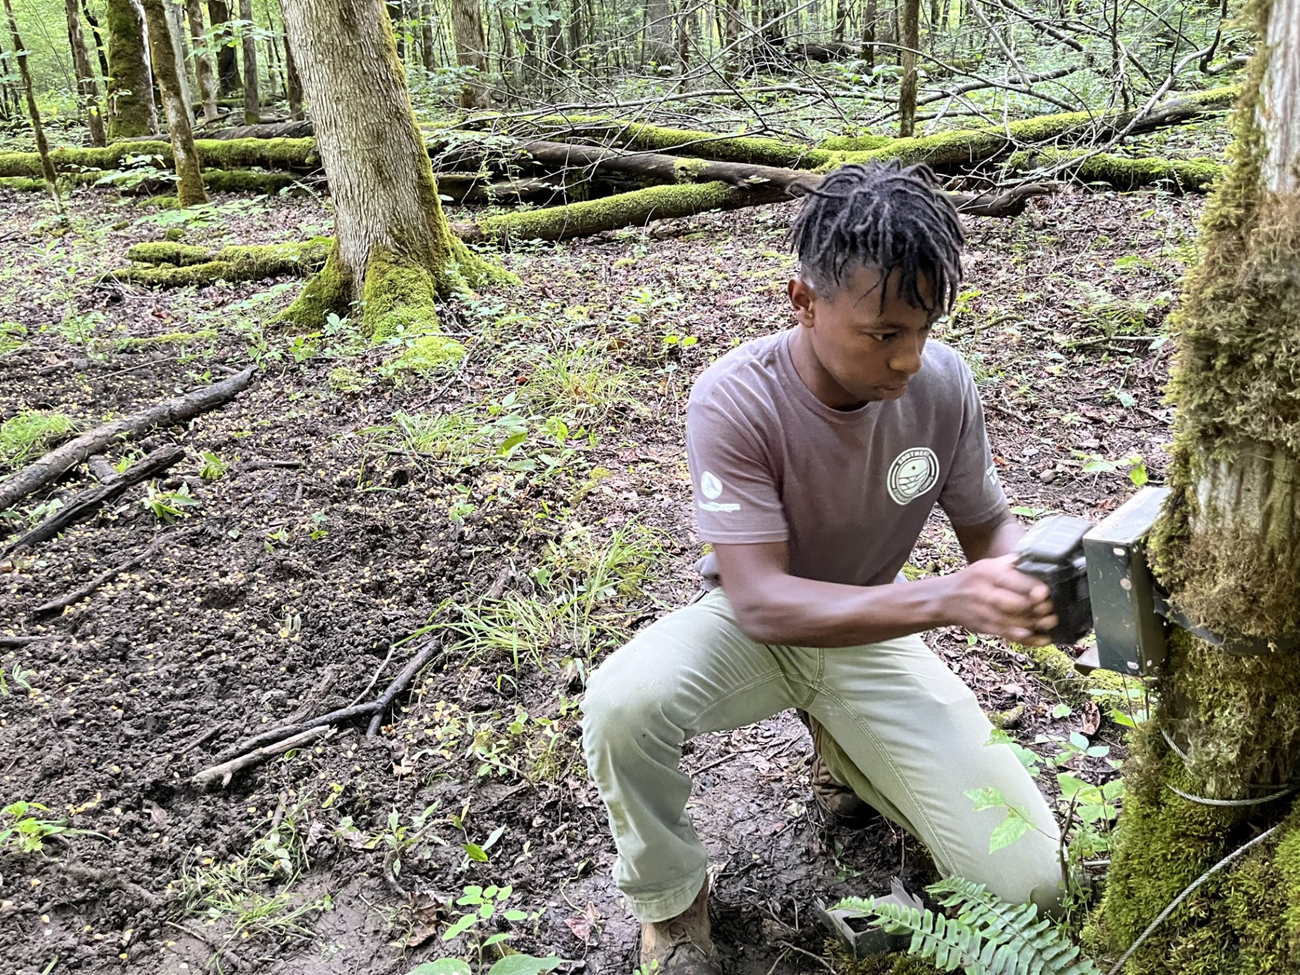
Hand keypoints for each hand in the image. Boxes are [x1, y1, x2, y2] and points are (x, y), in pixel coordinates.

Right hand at [941, 554, 1057, 645]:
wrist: (945, 599)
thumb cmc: (972, 580)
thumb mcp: (986, 565)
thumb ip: (1010, 563)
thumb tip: (1037, 559)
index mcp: (986, 573)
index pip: (1012, 580)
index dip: (1031, 588)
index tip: (1046, 592)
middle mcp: (983, 593)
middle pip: (1013, 603)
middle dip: (1036, 608)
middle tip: (1051, 608)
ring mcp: (983, 613)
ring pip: (1013, 622)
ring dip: (1035, 624)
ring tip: (1051, 622)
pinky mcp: (985, 628)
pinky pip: (1008, 635)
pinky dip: (1027, 639)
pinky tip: (1043, 638)